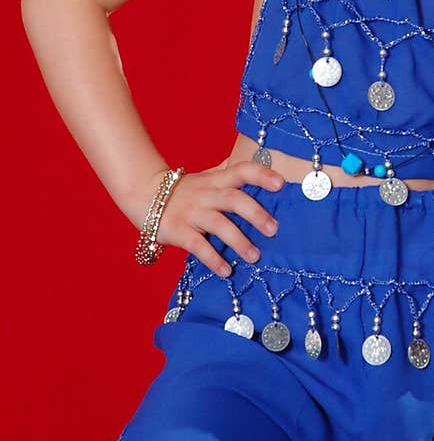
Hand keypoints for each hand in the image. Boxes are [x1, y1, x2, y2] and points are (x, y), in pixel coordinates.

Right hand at [146, 161, 285, 277]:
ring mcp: (192, 213)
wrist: (145, 193)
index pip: (242, 170)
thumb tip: (267, 170)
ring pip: (219, 225)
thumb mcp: (209, 178)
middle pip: (234, 199)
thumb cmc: (187, 190)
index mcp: (217, 180)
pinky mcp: (179, 231)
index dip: (262, 175)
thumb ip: (232, 176)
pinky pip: (198, 246)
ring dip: (239, 241)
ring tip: (255, 257)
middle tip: (274, 230)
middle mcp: (207, 194)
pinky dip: (213, 259)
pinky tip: (227, 270)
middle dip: (256, 214)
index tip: (281, 184)